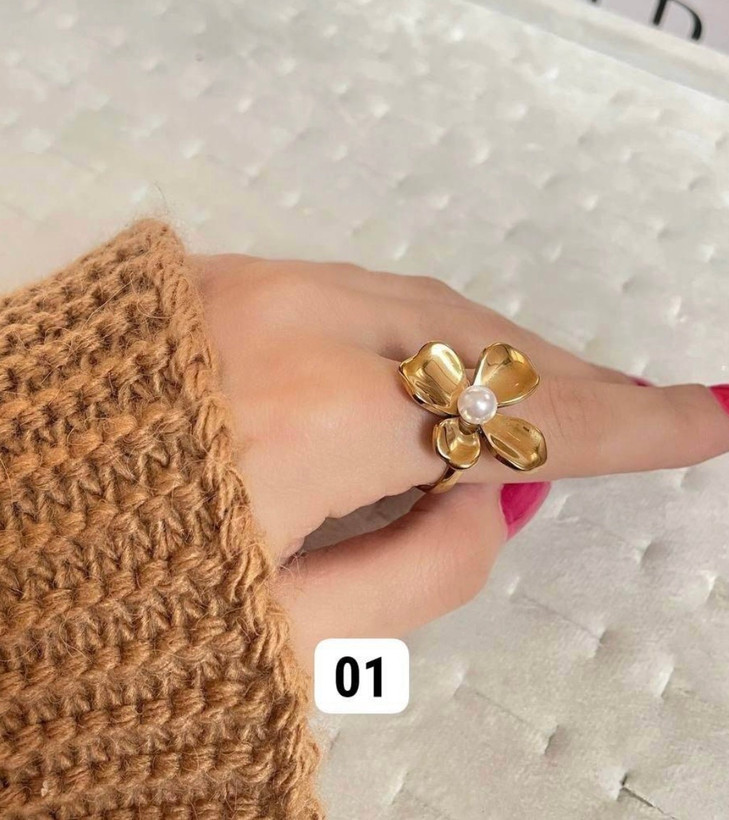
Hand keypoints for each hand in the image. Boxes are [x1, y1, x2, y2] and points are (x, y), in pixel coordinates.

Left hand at [195, 254, 728, 668]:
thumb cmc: (102, 605)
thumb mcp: (285, 639)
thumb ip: (418, 572)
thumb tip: (504, 497)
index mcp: (307, 416)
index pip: (515, 411)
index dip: (625, 422)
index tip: (704, 416)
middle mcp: (281, 315)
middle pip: (473, 337)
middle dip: (556, 379)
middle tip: (628, 409)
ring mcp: (236, 280)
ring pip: (414, 306)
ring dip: (486, 354)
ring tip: (538, 402)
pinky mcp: (207, 277)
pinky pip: (350, 296)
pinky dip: (414, 336)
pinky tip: (433, 379)